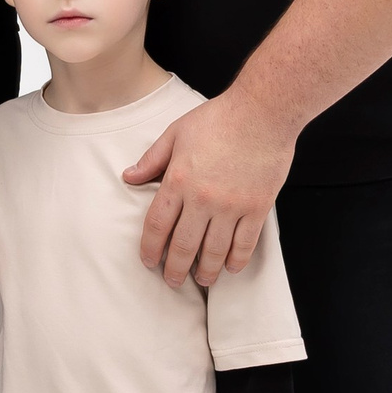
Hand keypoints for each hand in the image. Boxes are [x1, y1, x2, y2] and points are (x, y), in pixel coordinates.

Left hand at [123, 84, 297, 288]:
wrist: (263, 112)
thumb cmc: (220, 118)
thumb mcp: (176, 133)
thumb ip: (152, 159)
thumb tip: (128, 177)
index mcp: (178, 180)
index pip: (157, 225)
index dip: (151, 249)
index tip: (149, 261)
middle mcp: (202, 199)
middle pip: (184, 246)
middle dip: (175, 269)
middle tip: (173, 281)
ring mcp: (231, 206)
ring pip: (214, 251)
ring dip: (206, 272)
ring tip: (202, 280)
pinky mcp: (257, 208)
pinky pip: (245, 244)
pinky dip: (236, 261)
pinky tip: (230, 267)